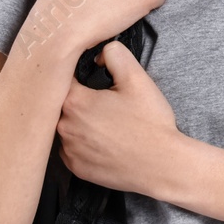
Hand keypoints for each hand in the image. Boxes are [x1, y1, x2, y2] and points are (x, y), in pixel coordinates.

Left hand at [56, 40, 183, 197]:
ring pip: (65, 126)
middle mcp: (64, 127)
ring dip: (79, 122)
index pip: (61, 78)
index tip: (90, 78)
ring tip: (106, 123)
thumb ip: (114, 54)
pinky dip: (83, 143)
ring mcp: (68, 150)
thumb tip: (98, 54)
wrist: (162, 165)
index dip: (76, 74)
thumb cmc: (150, 124)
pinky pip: (71, 149)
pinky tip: (104, 141)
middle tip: (103, 102)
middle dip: (79, 99)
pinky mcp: (76, 168)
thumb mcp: (138, 78)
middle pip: (61, 103)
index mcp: (75, 102)